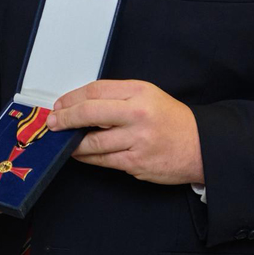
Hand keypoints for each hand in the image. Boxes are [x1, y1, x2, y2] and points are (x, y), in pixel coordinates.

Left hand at [46, 79, 203, 184]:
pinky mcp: (136, 163)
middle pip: (89, 113)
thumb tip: (80, 103)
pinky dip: (87, 157)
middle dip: (64, 118)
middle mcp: (137, 114)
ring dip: (73, 142)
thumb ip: (116, 96)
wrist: (200, 146)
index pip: (95, 91)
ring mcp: (137, 141)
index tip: (59, 104)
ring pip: (92, 142)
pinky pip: (103, 161)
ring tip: (64, 140)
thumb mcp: (147, 95)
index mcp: (138, 92)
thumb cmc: (170, 119)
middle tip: (52, 123)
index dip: (71, 98)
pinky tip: (80, 154)